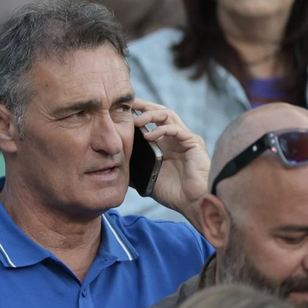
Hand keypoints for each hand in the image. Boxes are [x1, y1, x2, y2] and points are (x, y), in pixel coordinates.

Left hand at [130, 98, 209, 222]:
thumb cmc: (173, 193)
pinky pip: (177, 129)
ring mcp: (185, 138)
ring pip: (168, 115)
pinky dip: (162, 130)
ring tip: (135, 121)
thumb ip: (133, 169)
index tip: (121, 110)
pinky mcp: (194, 143)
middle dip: (144, 106)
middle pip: (160, 112)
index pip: (151, 120)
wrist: (193, 203)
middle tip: (128, 104)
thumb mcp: (147, 178)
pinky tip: (149, 136)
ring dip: (150, 115)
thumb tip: (113, 166)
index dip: (137, 113)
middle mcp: (175, 137)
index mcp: (165, 143)